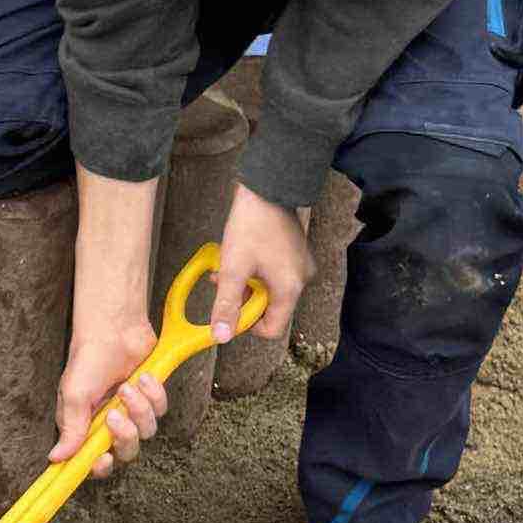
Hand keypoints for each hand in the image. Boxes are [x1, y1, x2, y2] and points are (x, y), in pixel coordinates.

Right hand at [54, 310, 163, 477]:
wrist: (114, 329)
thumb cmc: (89, 359)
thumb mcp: (74, 395)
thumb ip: (71, 429)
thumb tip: (57, 458)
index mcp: (85, 427)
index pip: (93, 461)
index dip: (100, 467)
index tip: (104, 458)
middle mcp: (108, 424)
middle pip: (126, 452)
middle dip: (125, 436)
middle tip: (116, 414)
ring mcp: (131, 412)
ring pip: (146, 431)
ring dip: (139, 409)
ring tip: (127, 386)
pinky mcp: (150, 398)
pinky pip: (161, 410)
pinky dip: (153, 394)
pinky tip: (142, 376)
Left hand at [211, 185, 309, 347]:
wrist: (267, 187)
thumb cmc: (253, 223)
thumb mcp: (233, 268)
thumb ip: (226, 304)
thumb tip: (221, 335)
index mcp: (290, 288)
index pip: (273, 329)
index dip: (248, 325)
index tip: (230, 312)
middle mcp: (301, 280)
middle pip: (271, 309)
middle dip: (244, 300)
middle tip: (226, 283)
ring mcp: (300, 265)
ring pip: (271, 290)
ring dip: (248, 285)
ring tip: (230, 267)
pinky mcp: (295, 253)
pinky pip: (276, 274)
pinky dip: (257, 272)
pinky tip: (242, 258)